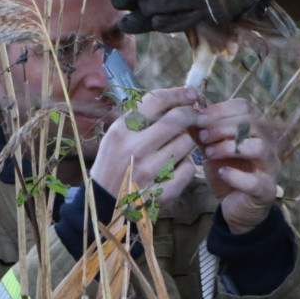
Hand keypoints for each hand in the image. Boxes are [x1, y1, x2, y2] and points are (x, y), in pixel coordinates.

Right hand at [89, 87, 202, 205]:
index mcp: (122, 131)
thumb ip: (139, 117)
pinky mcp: (162, 192)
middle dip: (191, 114)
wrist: (105, 205)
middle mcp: (136, 148)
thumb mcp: (116, 136)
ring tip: (174, 148)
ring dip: (186, 142)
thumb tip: (173, 99)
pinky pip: (188, 168)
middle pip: (178, 119)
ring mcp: (150, 171)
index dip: (178, 93)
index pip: (155, 101)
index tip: (190, 93)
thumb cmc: (112, 165)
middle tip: (194, 116)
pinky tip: (174, 167)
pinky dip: (185, 165)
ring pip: (187, 143)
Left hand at [193, 99, 277, 234]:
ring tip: (209, 153)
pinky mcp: (266, 190)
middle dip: (222, 127)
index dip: (221, 110)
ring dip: (229, 147)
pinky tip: (221, 173)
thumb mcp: (210, 147)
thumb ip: (201, 131)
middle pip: (252, 123)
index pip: (245, 106)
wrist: (234, 204)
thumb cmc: (225, 170)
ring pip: (258, 147)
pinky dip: (235, 175)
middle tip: (202, 136)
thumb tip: (186, 112)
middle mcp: (269, 144)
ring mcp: (270, 167)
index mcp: (256, 128)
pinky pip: (255, 181)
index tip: (200, 118)